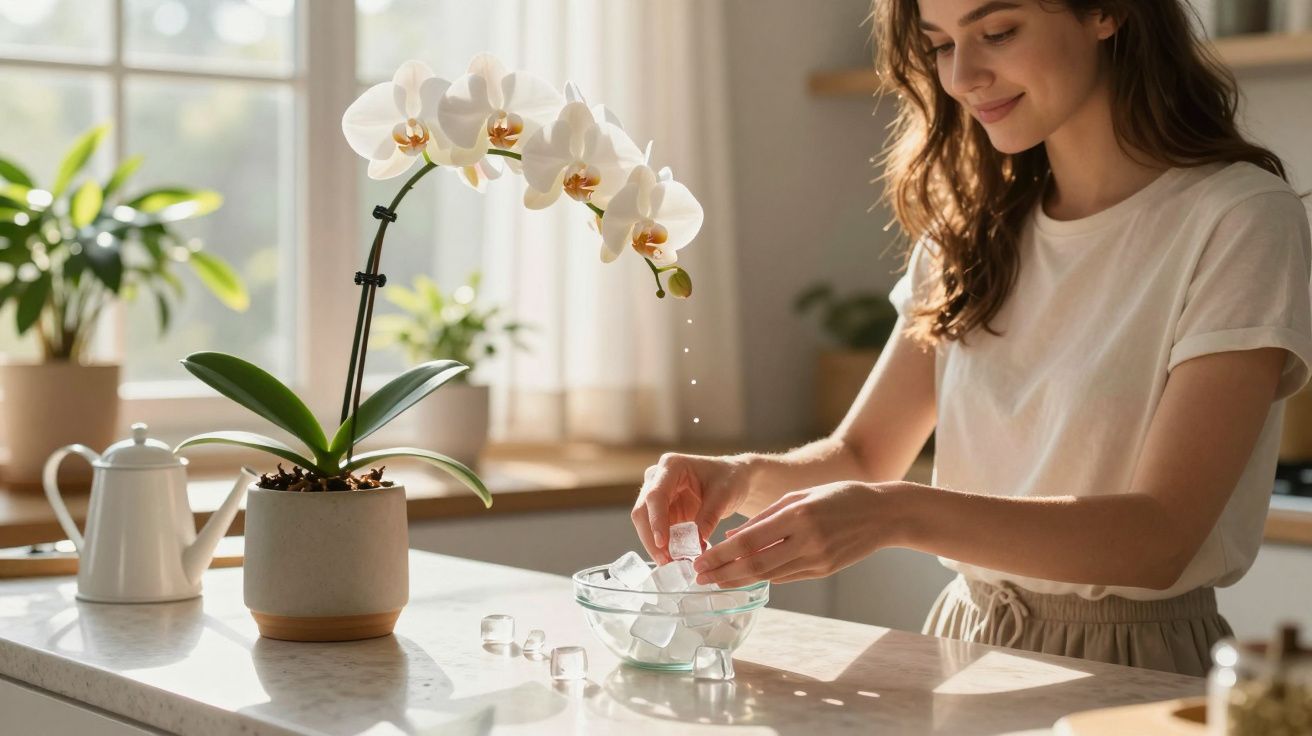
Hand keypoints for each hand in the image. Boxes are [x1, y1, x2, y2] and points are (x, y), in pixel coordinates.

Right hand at [632, 452, 753, 563]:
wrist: (734, 478)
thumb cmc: (730, 478)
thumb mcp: (724, 495)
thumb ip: (709, 517)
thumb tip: (696, 543)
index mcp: (672, 466)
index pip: (656, 495)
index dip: (656, 520)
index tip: (662, 543)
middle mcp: (658, 478)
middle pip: (643, 511)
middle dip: (652, 538)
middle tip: (666, 561)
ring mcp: (657, 495)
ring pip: (645, 524)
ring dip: (656, 545)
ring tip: (673, 563)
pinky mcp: (662, 510)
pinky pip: (656, 531)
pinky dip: (664, 546)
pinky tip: (675, 558)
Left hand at [692, 481, 890, 587]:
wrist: (884, 514)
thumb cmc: (839, 496)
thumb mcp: (800, 495)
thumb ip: (765, 517)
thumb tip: (732, 537)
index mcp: (798, 515)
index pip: (749, 541)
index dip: (720, 555)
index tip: (698, 561)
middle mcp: (806, 540)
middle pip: (754, 565)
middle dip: (722, 573)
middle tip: (698, 578)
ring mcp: (817, 558)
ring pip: (769, 575)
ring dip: (738, 580)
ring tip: (715, 582)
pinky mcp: (824, 570)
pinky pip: (786, 576)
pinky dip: (763, 577)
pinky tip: (745, 578)